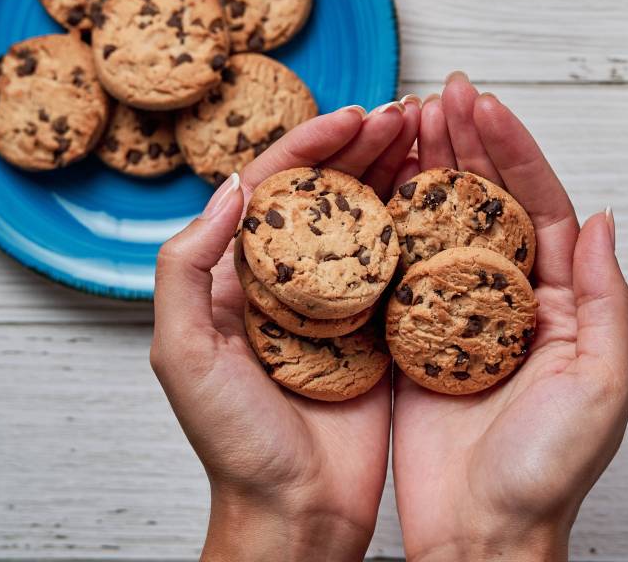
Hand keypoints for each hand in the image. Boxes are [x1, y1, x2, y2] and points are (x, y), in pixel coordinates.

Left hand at [151, 99, 419, 561]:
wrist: (295, 513)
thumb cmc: (234, 445)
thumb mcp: (181, 355)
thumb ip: (185, 267)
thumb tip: (229, 188)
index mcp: (239, 275)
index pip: (274, 188)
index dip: (313, 144)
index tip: (355, 116)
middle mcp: (290, 280)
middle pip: (329, 193)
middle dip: (365, 145)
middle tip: (407, 113)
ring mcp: (338, 302)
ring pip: (369, 219)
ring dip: (397, 172)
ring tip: (430, 135)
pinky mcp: (380, 329)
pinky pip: (402, 264)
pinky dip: (422, 224)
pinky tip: (446, 196)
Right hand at [392, 74, 627, 561]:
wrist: (482, 535)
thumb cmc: (547, 473)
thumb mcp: (602, 385)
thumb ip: (608, 299)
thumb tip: (601, 218)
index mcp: (559, 302)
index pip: (539, 207)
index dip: (514, 152)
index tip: (486, 106)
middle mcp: (508, 299)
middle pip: (487, 203)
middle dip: (467, 144)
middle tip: (441, 94)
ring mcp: (455, 314)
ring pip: (440, 225)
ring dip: (425, 171)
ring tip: (406, 120)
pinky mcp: (409, 337)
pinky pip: (398, 268)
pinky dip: (386, 224)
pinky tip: (371, 186)